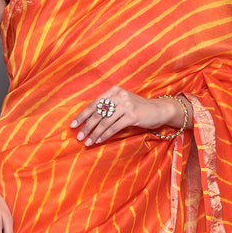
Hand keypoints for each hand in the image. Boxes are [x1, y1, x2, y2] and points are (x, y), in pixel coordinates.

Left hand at [70, 86, 185, 145]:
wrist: (158, 110)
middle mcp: (119, 95)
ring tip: (88, 142)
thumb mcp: (121, 103)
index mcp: (113, 91)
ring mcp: (126, 105)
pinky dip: (105, 135)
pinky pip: (114, 127)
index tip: (73, 125)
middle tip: (79, 137)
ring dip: (95, 133)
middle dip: (87, 127)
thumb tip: (88, 120)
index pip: (94, 104)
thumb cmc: (137, 108)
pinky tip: (99, 141)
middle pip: (98, 113)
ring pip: (105, 122)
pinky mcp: (132, 115)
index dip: (82, 115)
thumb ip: (108, 107)